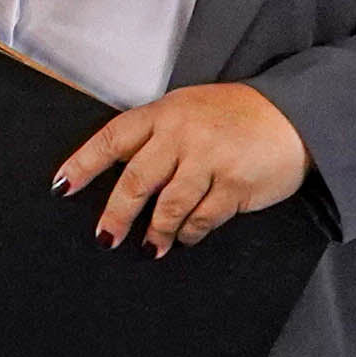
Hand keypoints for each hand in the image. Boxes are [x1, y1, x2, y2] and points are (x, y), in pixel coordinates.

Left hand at [61, 82, 309, 254]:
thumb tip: (124, 176)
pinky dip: (189, 232)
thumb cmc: (236, 115)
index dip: (84, 164)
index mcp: (165, 113)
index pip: (114, 139)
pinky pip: (201, 219)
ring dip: (156, 232)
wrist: (294, 114)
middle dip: (116, 214)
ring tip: (149, 246)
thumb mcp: (190, 110)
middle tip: (106, 238)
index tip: (61, 187)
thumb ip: (158, 137)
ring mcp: (210, 160)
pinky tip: (185, 237)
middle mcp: (183, 134)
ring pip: (168, 206)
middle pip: (137, 180)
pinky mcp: (234, 185)